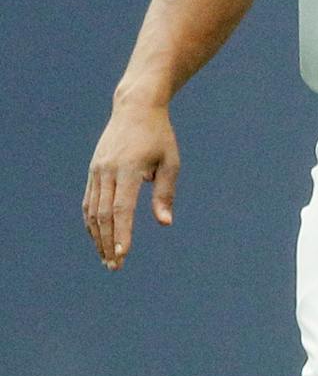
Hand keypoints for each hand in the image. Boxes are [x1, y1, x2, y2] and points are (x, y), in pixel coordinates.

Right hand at [83, 101, 179, 270]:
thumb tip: (164, 223)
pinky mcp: (93, 170)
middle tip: (114, 266)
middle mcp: (108, 171)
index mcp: (129, 169)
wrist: (135, 109)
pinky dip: (92, 222)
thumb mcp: (170, 162)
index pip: (123, 208)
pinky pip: (89, 201)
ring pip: (92, 210)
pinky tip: (98, 237)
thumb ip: (165, 193)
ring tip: (106, 258)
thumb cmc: (159, 137)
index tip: (123, 254)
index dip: (122, 233)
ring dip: (98, 236)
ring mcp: (97, 170)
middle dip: (108, 242)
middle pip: (104, 214)